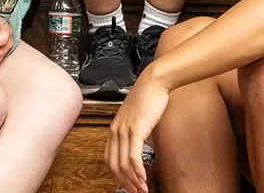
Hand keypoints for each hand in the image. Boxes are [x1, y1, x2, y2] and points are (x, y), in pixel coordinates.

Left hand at [106, 69, 170, 192]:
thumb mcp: (136, 116)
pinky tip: (144, 178)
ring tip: (142, 189)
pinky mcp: (136, 130)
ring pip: (124, 164)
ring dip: (133, 180)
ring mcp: (124, 131)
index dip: (116, 174)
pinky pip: (134, 157)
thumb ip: (133, 130)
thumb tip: (138, 143)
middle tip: (134, 191)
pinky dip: (138, 171)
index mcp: (114, 128)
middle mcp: (116, 130)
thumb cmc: (148, 96)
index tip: (124, 183)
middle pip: (114, 165)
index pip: (109, 158)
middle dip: (124, 182)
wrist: (154, 82)